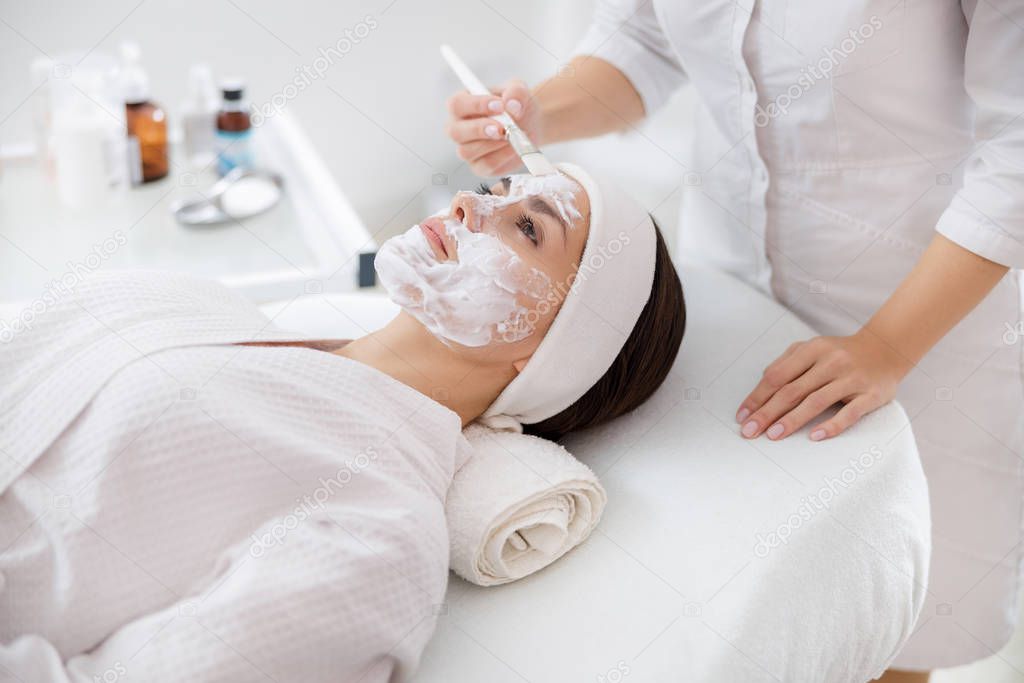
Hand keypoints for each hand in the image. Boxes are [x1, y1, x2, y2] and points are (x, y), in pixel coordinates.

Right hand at [445, 79, 543, 176]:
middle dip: (479, 129)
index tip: (500, 105)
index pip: (457, 104)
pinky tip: (515, 148)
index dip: (476, 105)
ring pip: (468, 151)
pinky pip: (486, 165)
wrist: (531, 125)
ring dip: (492, 144)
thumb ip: (516, 92)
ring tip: (512, 136)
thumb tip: (512, 104)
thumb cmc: (517, 105)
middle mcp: (458, 128)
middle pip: (455, 131)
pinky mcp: (480, 166)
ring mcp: (467, 149)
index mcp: (462, 105)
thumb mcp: (519, 91)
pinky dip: (503, 156)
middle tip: (501, 127)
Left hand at [735, 331, 912, 441]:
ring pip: (817, 401)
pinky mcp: (871, 395)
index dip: (758, 396)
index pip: (777, 375)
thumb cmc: (841, 353)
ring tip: (773, 435)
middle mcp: (831, 362)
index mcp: (812, 349)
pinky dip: (832, 425)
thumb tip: (763, 382)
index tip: (742, 415)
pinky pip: (850, 413)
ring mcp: (852, 378)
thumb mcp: (813, 348)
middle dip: (767, 412)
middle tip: (750, 431)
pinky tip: (814, 437)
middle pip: (792, 390)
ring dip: (792, 420)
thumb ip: (787, 362)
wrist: (887, 349)